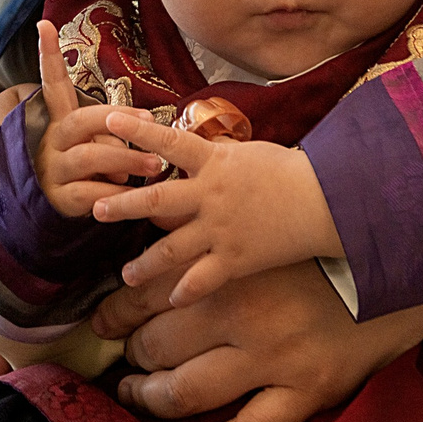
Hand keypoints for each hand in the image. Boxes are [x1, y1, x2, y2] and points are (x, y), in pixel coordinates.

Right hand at [33, 22, 165, 216]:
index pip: (53, 83)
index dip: (49, 55)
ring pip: (90, 157)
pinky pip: (92, 193)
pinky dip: (116, 193)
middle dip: (117, 120)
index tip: (43, 24)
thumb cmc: (85, 169)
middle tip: (152, 123)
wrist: (54, 210)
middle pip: (81, 120)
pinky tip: (133, 196)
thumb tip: (129, 160)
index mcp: (61, 121)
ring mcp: (54, 169)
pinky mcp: (59, 199)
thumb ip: (110, 141)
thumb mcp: (93, 147)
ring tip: (155, 165)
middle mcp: (53, 141)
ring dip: (127, 159)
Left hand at [91, 260, 422, 421]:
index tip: (105, 322)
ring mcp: (274, 359)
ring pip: (188, 389)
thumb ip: (210, 238)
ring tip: (139, 393)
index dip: (116, 313)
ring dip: (152, 396)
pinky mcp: (305, 392)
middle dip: (132, 355)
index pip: (146, 295)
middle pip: (158, 343)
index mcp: (229, 267)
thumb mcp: (259, 231)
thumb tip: (151, 242)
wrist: (400, 271)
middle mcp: (244, 315)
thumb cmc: (321, 246)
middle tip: (123, 359)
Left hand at [92, 112, 335, 303]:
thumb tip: (190, 150)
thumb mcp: (248, 152)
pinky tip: (171, 302)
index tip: (107, 119)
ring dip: (145, 263)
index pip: (167, 140)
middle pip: (157, 202)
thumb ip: (215, 158)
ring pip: (172, 248)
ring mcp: (221, 229)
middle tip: (96, 209)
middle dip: (124, 206)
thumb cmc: (291, 172)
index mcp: (214, 161)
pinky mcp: (236, 259)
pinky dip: (186, 292)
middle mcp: (211, 195)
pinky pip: (203, 279)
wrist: (326, 202)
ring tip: (124, 275)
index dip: (137, 130)